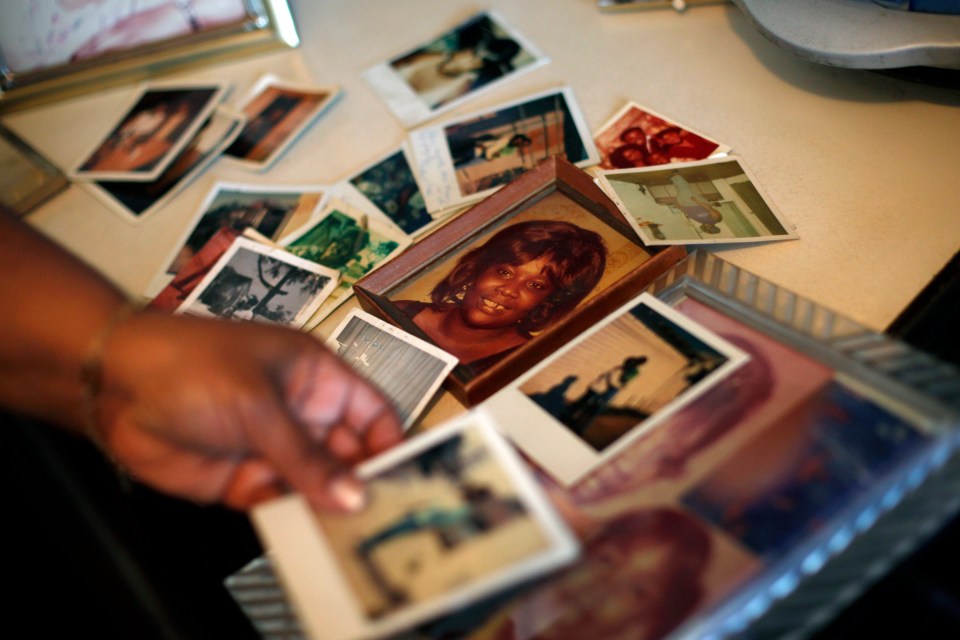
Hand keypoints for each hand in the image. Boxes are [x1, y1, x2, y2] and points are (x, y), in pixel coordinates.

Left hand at [95, 311, 403, 511]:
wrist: (113, 386)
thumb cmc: (193, 367)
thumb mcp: (260, 406)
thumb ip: (307, 458)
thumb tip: (356, 496)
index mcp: (318, 377)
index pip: (372, 413)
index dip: (390, 444)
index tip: (407, 480)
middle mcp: (303, 413)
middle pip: (349, 454)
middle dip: (364, 483)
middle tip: (384, 519)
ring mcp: (274, 448)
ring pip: (317, 485)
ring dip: (329, 507)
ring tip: (353, 535)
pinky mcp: (245, 480)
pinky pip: (282, 504)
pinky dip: (293, 519)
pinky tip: (308, 534)